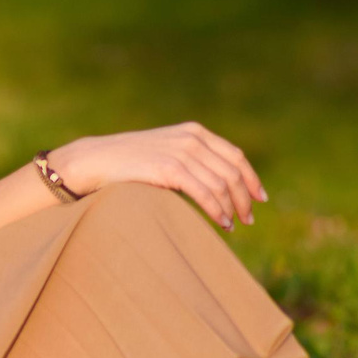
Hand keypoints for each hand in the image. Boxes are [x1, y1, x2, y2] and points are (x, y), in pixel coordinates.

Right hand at [47, 123, 267, 228]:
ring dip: (233, 208)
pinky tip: (222, 223)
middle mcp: (192, 138)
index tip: (260, 198)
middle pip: (233, 172)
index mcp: (195, 132)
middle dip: (245, 198)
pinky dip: (218, 211)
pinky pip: (205, 194)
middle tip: (249, 219)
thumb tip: (217, 185)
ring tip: (234, 225)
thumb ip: (191, 160)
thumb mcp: (166, 153)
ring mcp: (182, 152)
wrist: (97, 160)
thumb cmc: (130, 163)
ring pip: (222, 184)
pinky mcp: (170, 168)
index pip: (235, 156)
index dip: (251, 179)